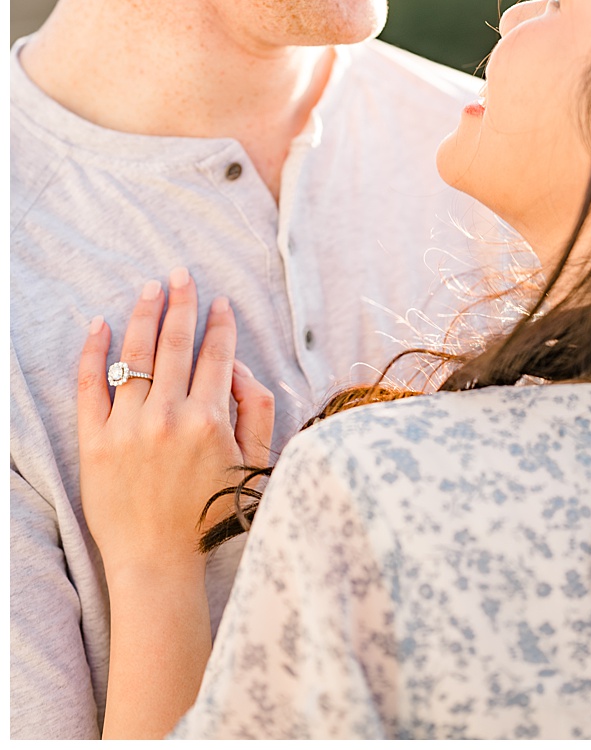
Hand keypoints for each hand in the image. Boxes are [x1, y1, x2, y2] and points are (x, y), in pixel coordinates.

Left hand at [76, 267, 274, 584]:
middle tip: (180, 274)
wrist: (158, 560)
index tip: (221, 303)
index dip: (221, 325)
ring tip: (149, 288)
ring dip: (143, 316)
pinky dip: (94, 352)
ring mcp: (128, 428)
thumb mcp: (255, 461)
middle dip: (181, 303)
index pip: (218, 355)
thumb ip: (257, 409)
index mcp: (212, 420)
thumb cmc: (213, 513)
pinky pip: (91, 387)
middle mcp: (170, 417)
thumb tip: (240, 368)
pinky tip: (100, 325)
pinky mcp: (95, 442)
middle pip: (175, 344)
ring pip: (135, 356)